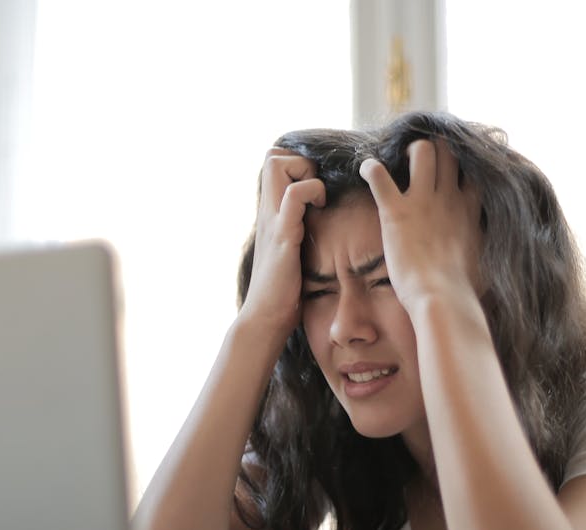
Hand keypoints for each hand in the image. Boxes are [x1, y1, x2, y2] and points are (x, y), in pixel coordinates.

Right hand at [238, 148, 325, 341]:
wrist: (265, 318)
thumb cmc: (282, 291)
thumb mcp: (290, 251)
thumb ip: (297, 231)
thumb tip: (319, 224)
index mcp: (270, 213)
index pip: (273, 162)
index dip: (296, 162)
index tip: (316, 186)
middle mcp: (267, 211)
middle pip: (272, 155)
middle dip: (300, 160)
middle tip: (317, 188)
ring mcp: (273, 221)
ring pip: (277, 165)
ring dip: (305, 172)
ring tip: (318, 199)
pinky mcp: (282, 235)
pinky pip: (293, 196)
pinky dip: (311, 192)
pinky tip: (320, 210)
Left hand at [360, 139, 480, 313]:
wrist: (442, 298)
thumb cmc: (464, 290)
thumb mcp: (485, 262)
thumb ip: (484, 247)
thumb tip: (492, 256)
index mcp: (469, 209)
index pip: (473, 170)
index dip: (463, 163)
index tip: (453, 169)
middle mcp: (448, 198)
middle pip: (448, 151)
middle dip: (436, 149)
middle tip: (421, 160)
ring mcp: (422, 202)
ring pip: (422, 150)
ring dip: (409, 151)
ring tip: (399, 161)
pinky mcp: (396, 211)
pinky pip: (378, 175)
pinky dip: (370, 168)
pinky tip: (366, 169)